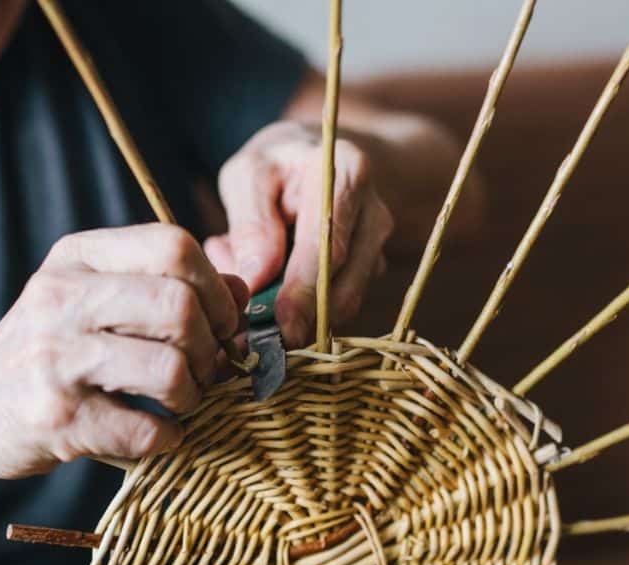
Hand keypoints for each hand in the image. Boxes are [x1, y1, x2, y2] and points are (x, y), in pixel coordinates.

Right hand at [0, 224, 247, 478]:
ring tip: (178, 404)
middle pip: (180, 305)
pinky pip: (147, 430)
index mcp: (78, 258)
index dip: (217, 289)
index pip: (174, 245)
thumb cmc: (47, 355)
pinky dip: (167, 439)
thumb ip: (165, 287)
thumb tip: (242, 293)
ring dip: (192, 396)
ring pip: (170, 368)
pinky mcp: (56, 418)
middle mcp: (62, 297)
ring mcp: (55, 358)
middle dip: (211, 347)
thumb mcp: (94, 301)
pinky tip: (155, 435)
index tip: (222, 323)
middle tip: (206, 370)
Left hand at [204, 120, 393, 346]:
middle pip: (345, 285)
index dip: (304, 294)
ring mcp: (379, 246)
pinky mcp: (373, 269)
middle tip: (258, 344)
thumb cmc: (276, 165)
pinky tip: (273, 290)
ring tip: (252, 301)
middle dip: (303, 321)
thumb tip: (255, 280)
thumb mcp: (250, 175)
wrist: (318, 157)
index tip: (280, 328)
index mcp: (346, 175)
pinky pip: (340, 303)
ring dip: (300, 317)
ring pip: (345, 302)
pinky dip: (306, 310)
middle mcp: (375, 213)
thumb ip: (249, 223)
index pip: (328, 248)